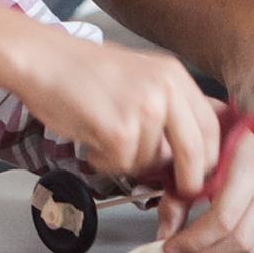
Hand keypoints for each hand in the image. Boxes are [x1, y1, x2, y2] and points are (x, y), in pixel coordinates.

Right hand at [18, 36, 219, 195]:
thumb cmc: (83, 72)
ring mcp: (144, 110)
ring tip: (103, 136)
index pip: (210, 127)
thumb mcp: (141, 77)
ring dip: (127, 162)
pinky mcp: (119, 130)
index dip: (208, 159)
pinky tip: (91, 139)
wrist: (42, 60)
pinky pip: (122, 165)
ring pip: (151, 163)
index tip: (199, 175)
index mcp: (174, 75)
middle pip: (195, 152)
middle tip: (177, 192)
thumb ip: (171, 106)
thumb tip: (197, 146)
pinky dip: (104, 161)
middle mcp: (166, 90)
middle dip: (187, 180)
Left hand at [155, 128, 253, 252]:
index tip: (170, 245)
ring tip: (200, 245)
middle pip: (239, 240)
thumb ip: (175, 201)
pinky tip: (222, 241)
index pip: (223, 219)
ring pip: (253, 252)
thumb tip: (165, 236)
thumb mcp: (189, 168)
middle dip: (204, 252)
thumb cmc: (215, 154)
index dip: (193, 240)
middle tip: (180, 251)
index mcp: (250, 169)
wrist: (244, 144)